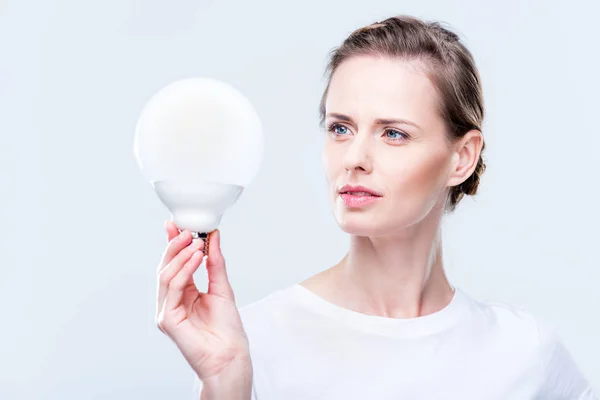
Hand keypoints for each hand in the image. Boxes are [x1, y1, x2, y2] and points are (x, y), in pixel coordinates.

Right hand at [156, 221, 251, 388]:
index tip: (175, 224)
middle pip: (165, 267)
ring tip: (196, 242)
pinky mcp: (167, 319)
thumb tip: (213, 237)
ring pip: (166, 275)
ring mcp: (167, 310)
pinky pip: (172, 288)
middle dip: (174, 246)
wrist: (231, 354)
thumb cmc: (227, 328)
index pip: (173, 263)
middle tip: (187, 231)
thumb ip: (214, 262)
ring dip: (180, 255)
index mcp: (182, 293)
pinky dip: (183, 270)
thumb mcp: (222, 287)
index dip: (171, 243)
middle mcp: (171, 301)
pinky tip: (195, 258)